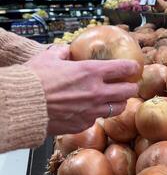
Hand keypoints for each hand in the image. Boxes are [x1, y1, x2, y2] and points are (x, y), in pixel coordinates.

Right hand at [25, 45, 139, 134]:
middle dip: (131, 87)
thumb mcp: (49, 58)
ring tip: (115, 100)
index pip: (123, 69)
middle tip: (129, 86)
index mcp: (91, 72)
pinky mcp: (83, 124)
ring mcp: (92, 110)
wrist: (23, 105)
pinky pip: (97, 119)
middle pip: (128, 91)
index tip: (135, 67)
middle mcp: (96, 92)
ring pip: (118, 108)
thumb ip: (63, 53)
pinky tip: (89, 111)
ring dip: (119, 103)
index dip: (133, 67)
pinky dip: (96, 115)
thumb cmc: (34, 80)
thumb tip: (67, 51)